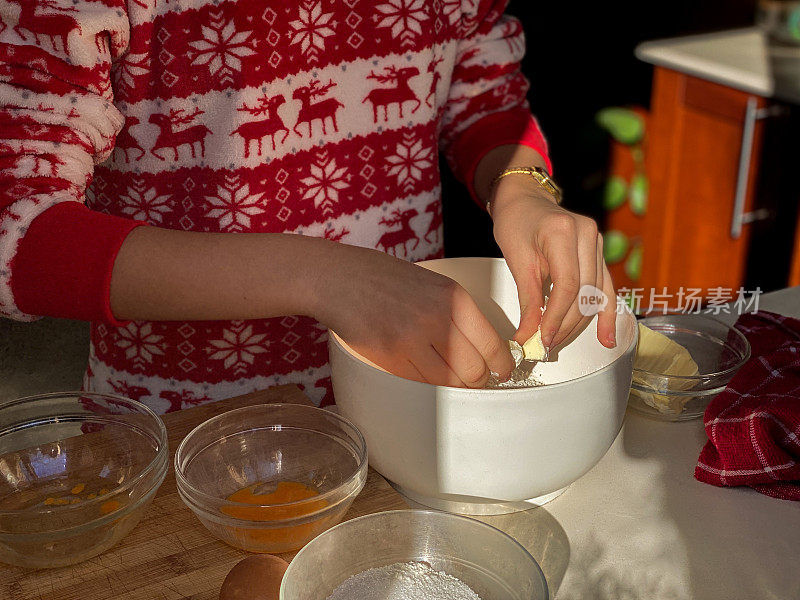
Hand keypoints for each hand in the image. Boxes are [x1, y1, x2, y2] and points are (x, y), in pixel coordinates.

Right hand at [312, 244, 514, 387]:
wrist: (341, 279)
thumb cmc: (387, 279)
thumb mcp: (433, 284)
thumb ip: (458, 313)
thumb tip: (484, 347)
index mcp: (454, 298)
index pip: (492, 345)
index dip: (502, 366)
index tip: (503, 372)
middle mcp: (437, 319)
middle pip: (474, 371)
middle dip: (478, 380)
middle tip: (476, 379)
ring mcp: (412, 341)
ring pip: (448, 382)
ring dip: (453, 385)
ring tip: (450, 377)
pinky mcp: (390, 357)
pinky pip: (421, 382)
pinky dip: (428, 382)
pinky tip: (425, 371)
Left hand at [489, 175, 616, 350]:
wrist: (525, 200)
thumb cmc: (515, 223)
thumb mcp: (516, 260)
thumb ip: (527, 300)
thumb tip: (528, 335)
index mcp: (563, 232)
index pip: (567, 285)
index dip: (556, 316)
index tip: (543, 338)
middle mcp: (587, 235)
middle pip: (584, 293)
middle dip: (565, 324)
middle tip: (546, 345)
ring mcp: (597, 243)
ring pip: (595, 294)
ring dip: (578, 323)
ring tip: (560, 343)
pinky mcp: (599, 253)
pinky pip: (605, 288)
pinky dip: (604, 313)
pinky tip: (606, 337)